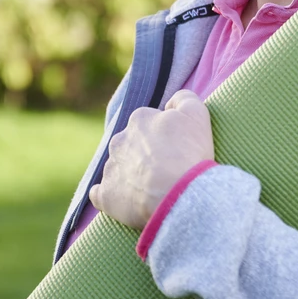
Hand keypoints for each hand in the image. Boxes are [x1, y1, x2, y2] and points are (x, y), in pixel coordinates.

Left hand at [88, 89, 214, 228]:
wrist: (178, 194)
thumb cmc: (188, 153)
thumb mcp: (196, 113)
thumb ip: (183, 98)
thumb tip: (170, 103)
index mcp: (139, 119)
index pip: (149, 123)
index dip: (164, 136)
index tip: (176, 149)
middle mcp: (119, 140)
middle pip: (131, 144)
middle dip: (144, 154)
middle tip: (165, 169)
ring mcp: (110, 168)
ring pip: (118, 168)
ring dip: (131, 175)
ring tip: (153, 189)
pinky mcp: (106, 195)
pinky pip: (101, 193)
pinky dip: (111, 195)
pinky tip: (123, 199)